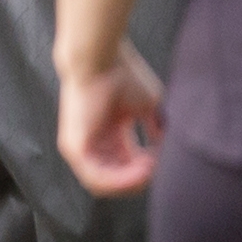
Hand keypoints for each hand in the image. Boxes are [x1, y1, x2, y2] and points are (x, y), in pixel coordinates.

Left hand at [57, 43, 166, 193]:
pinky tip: (139, 172)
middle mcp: (93, 143)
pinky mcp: (75, 148)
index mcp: (109, 133)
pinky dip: (119, 179)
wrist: (101, 58)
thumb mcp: (147, 106)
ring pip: (104, 183)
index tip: (163, 162)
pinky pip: (96, 176)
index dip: (145, 170)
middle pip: (115, 178)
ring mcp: (81, 148)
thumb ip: (156, 129)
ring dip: (130, 183)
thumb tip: (166, 150)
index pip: (126, 165)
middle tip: (157, 170)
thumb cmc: (123, 74)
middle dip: (138, 179)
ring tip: (149, 173)